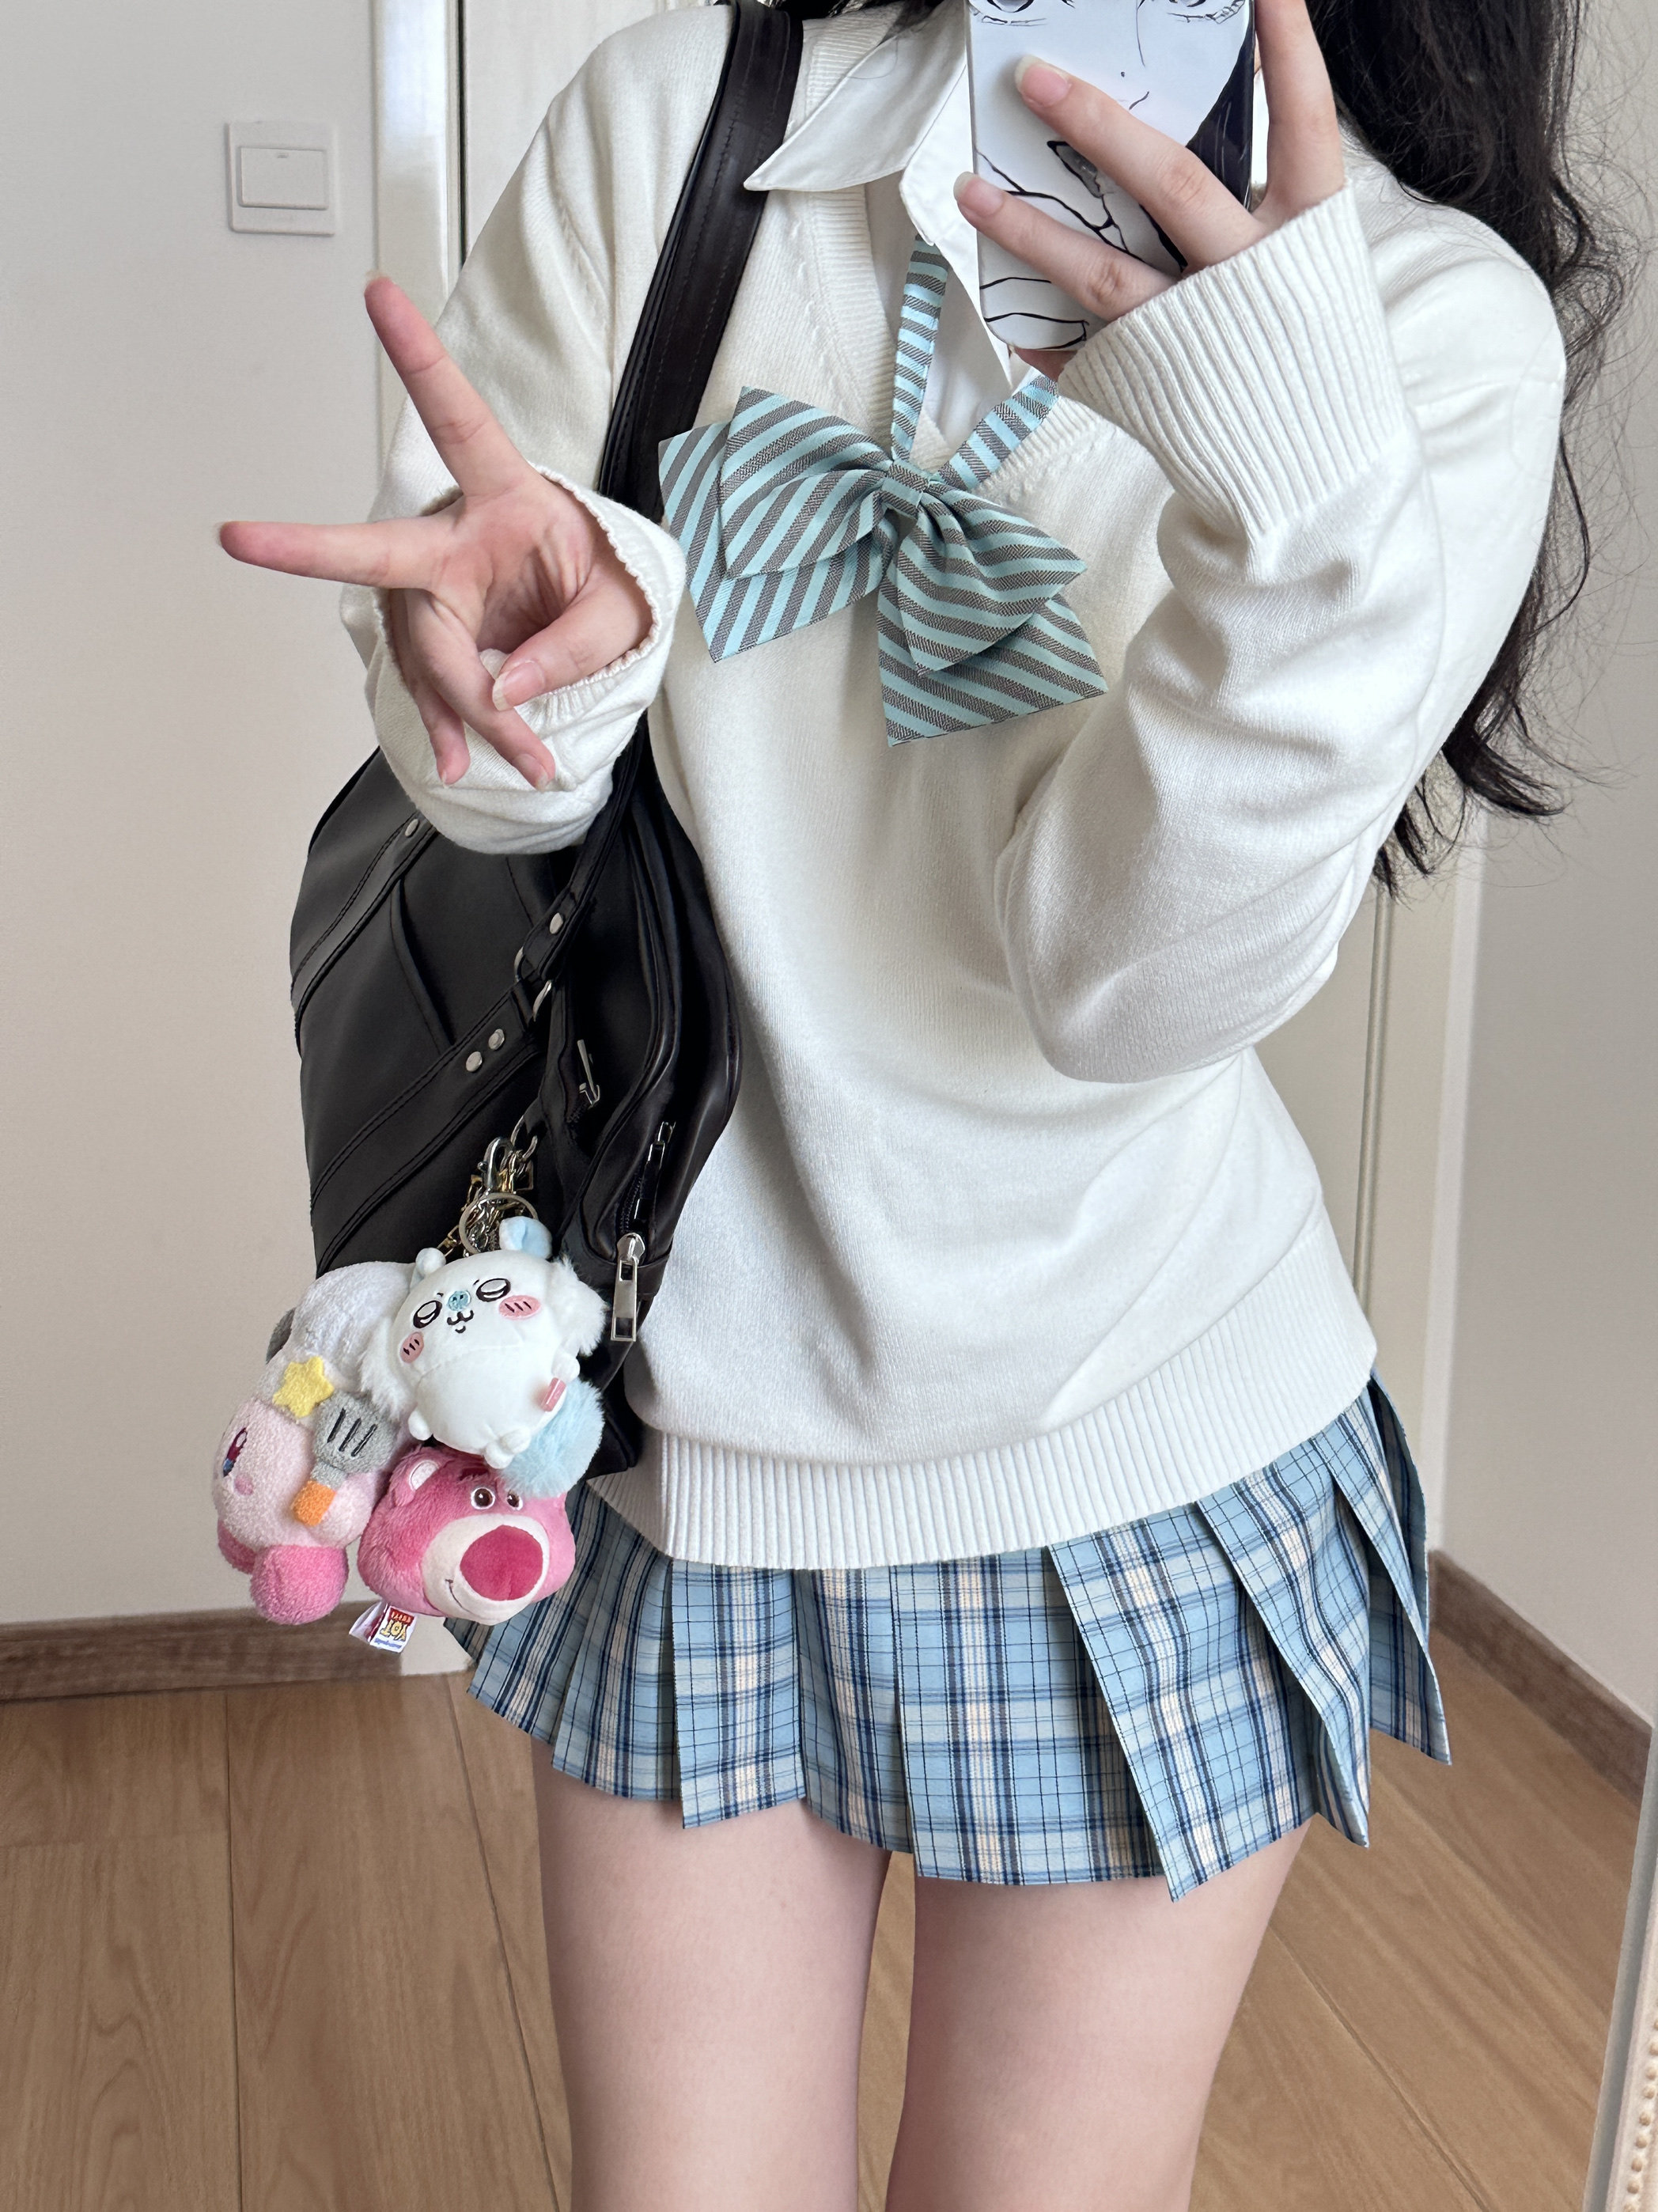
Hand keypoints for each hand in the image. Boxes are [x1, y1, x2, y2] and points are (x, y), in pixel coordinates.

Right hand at [220, 279, 651, 788]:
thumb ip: (571, 646)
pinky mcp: (436, 635)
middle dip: (306, 546)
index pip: (459, 419)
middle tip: (241, 537)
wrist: (605, 619)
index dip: (419, 357)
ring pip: (420, 648)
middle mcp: (456, 536)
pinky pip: (428, 683)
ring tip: (518, 756)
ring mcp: (437, 588)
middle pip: (379, 554)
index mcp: (508, 494)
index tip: (380, 295)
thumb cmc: (612, 588)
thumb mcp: (621, 612)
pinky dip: (446, 724)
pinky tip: (458, 759)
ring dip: (457, 707)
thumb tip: (507, 690)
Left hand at [954, 0, 1344, 377]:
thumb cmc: (1305, 349)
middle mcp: (1253, 275)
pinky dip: (1038, 333)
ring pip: (1102, 273)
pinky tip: (1002, 304)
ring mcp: (1199, 333)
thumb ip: (1252, 204)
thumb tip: (1161, 145)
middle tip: (1031, 77)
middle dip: (1095, 123)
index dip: (1286, 48)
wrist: (1316, 473)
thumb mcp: (1306, 264)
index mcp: (1310, 231)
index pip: (1303, 119)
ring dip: (1028, 228)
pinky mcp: (1155, 387)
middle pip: (1169, 182)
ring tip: (973, 191)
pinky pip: (1081, 354)